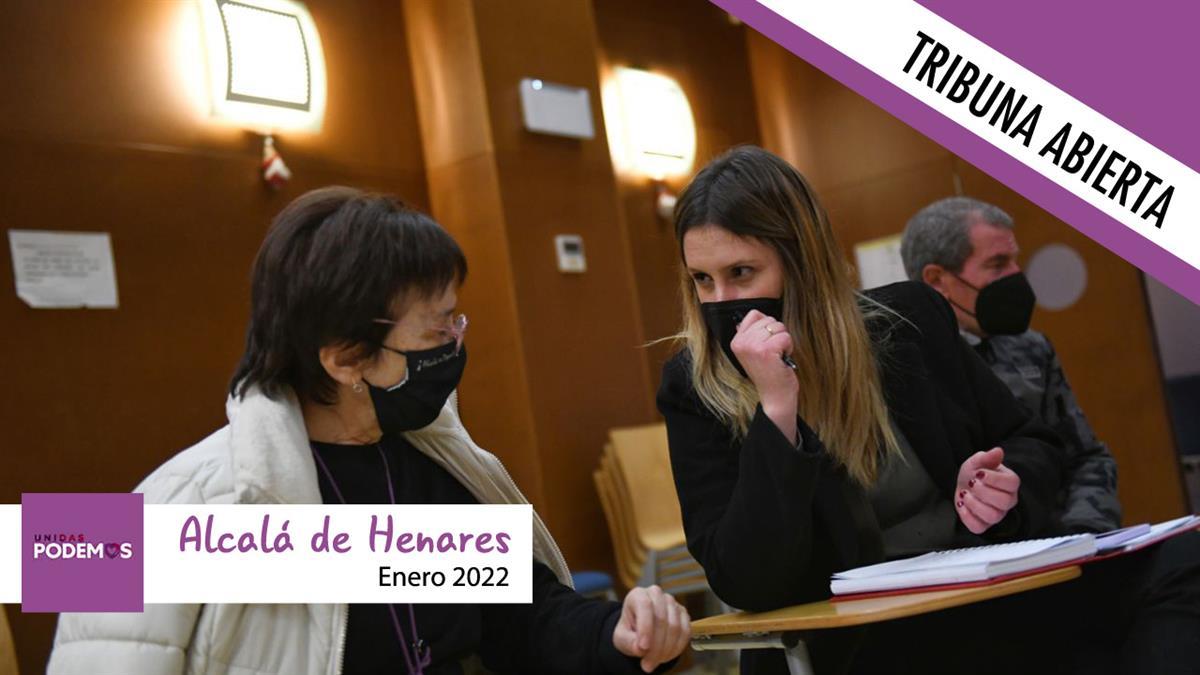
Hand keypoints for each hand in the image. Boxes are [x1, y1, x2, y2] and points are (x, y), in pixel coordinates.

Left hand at [612, 585, 690, 672]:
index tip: (643, 647)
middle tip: (647, 664)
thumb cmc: (630, 631)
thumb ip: (628, 641)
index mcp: (638, 595)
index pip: (645, 606)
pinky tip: (666, 657)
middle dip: (655, 646)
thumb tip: (640, 648)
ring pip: (675, 627)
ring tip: (654, 662)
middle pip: (661, 619)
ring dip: (666, 649)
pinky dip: (677, 648)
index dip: (645, 627)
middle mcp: (656, 595)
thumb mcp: (621, 637)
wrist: (641, 631)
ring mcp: (672, 603)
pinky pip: (686, 632)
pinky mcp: (683, 614)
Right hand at [730, 310, 797, 436]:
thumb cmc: (768, 372)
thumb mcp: (753, 351)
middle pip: (768, 319)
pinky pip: (785, 336)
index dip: (767, 326)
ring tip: (777, 356)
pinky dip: (789, 347)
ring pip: (778, 327)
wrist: (774, 396)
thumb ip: (751, 333)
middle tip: (773, 352)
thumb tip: (757, 315)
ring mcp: (753, 346)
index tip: (766, 343)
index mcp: (736, 341)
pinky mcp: (766, 351)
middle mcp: (741, 342)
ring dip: (783, 340)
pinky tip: (782, 359)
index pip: (754, 314)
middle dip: (777, 334)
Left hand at [955, 447, 1020, 533]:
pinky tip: (961, 504)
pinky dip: (967, 516)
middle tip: (971, 483)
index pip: (1012, 483)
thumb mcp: (978, 461)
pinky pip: (978, 528)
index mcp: (1010, 484)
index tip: (979, 473)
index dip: (994, 479)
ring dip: (974, 504)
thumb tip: (998, 451)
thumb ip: (987, 457)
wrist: (964, 484)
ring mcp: (996, 514)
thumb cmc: (975, 472)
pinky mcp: (983, 524)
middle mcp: (1007, 501)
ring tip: (965, 493)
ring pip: (992, 516)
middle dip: (983, 491)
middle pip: (1003, 502)